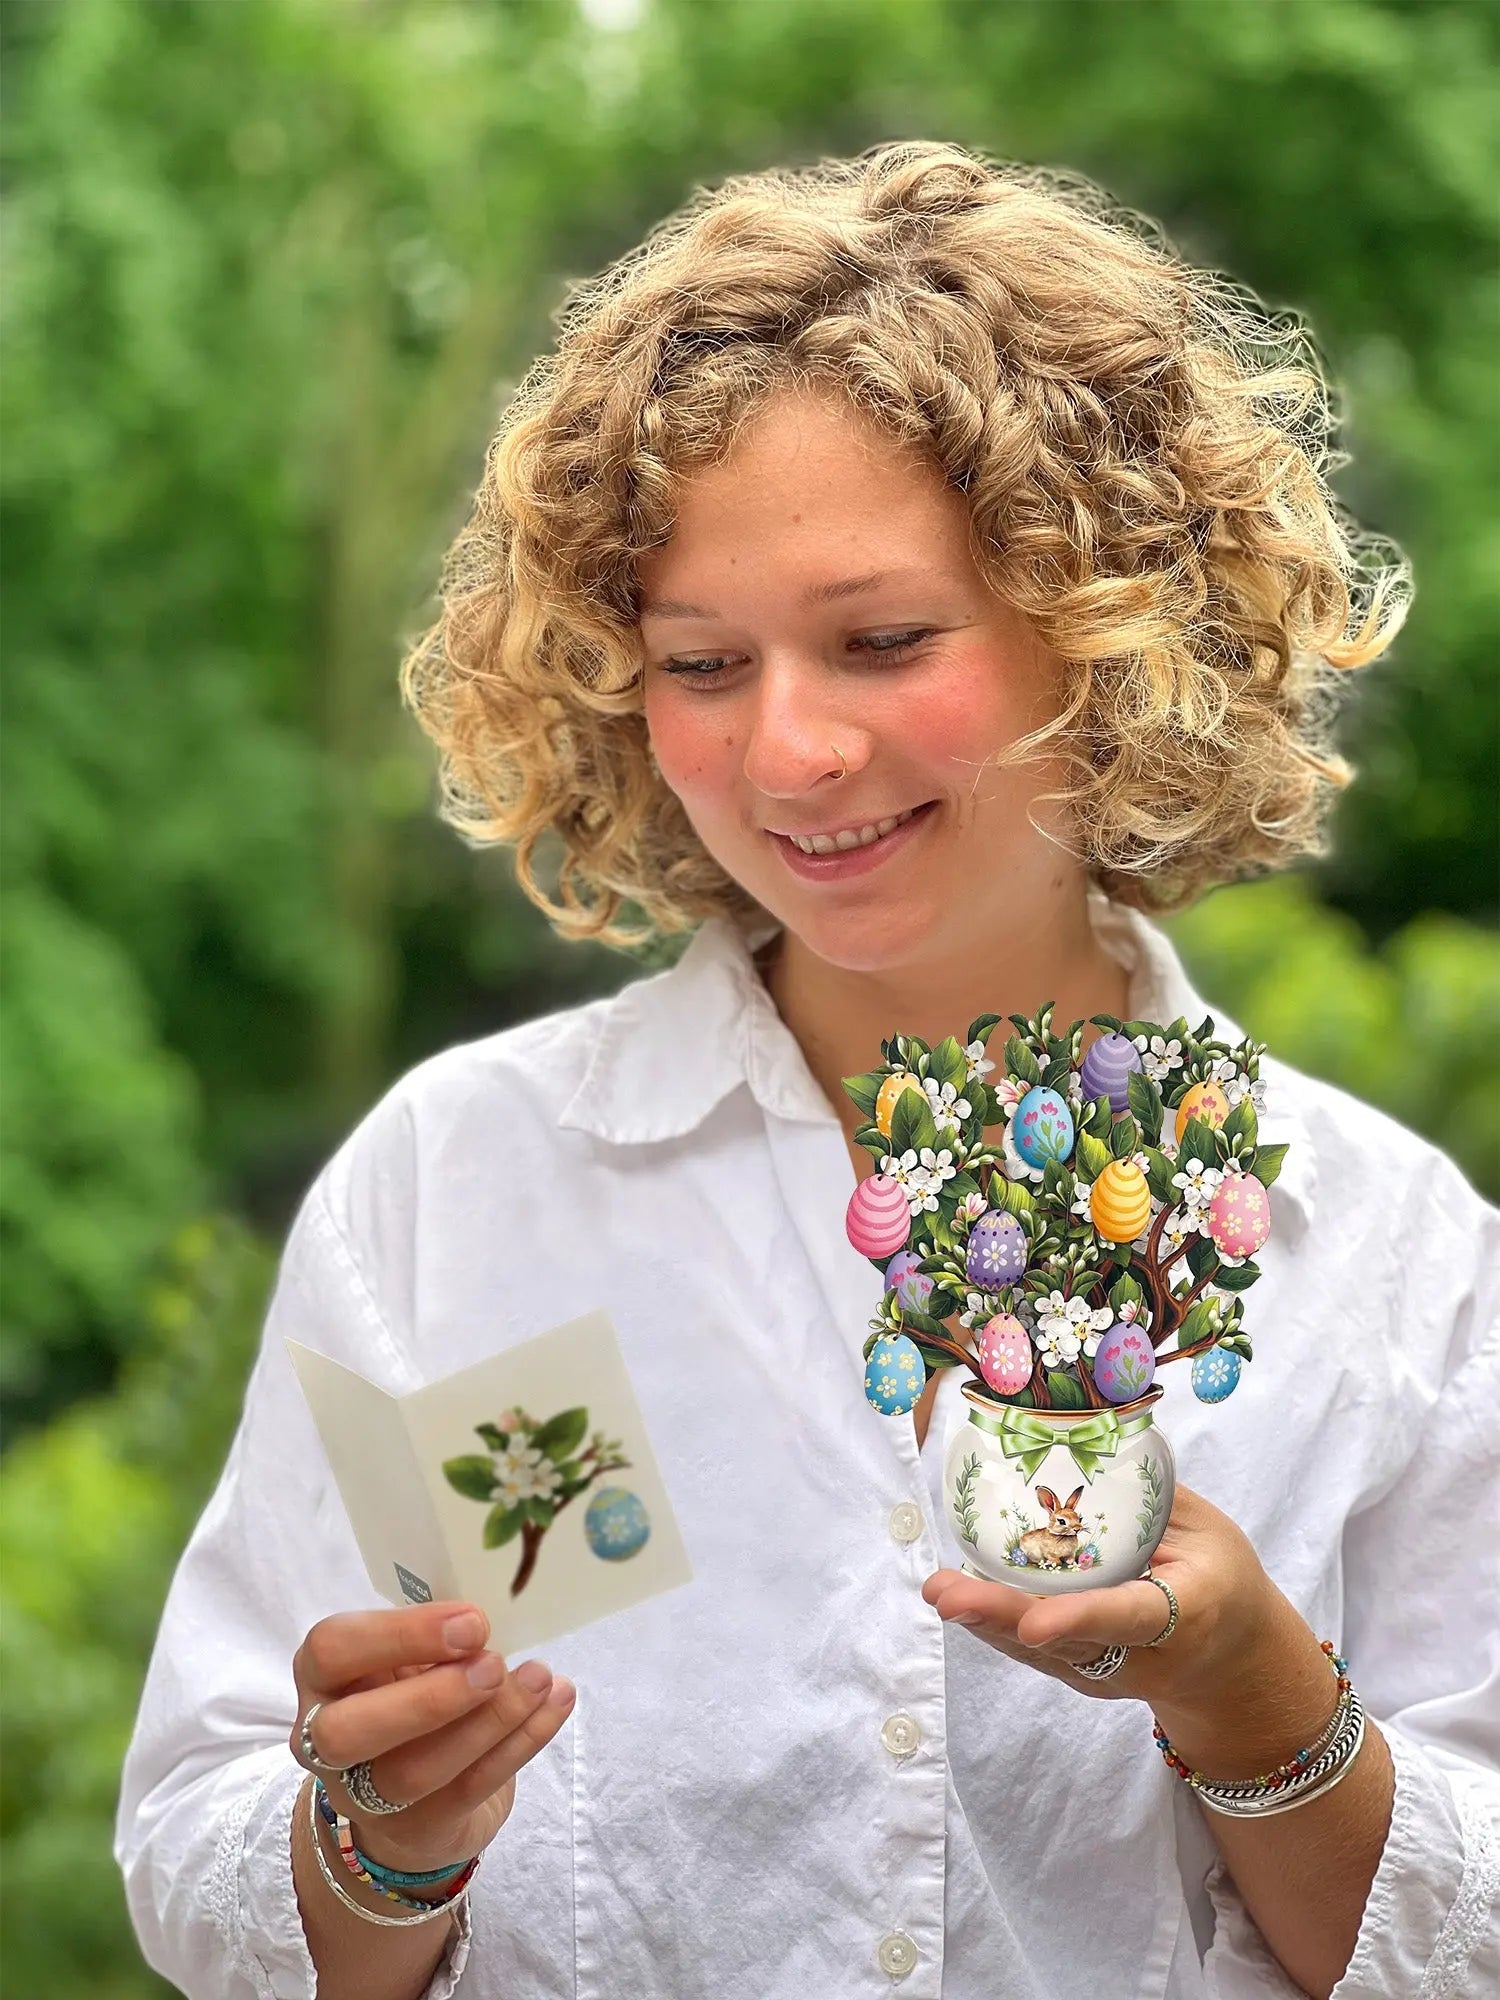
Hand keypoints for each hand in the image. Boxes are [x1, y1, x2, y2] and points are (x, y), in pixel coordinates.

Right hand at [290, 1599, 575, 1873]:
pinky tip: (557, 1703)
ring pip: (415, 1770)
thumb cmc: (411, 1698)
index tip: (472, 1621)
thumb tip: (499, 1601)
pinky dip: (522, 1742)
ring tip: (540, 1679)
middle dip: (429, 1697)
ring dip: (489, 1720)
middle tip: (494, 1665)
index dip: (399, 1635)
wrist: (411, 1805)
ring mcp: (367, 1796)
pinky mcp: (420, 1828)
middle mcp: (326, 1742)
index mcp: (324, 1678)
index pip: (332, 1650)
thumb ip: (434, 1635)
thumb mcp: (407, 1659)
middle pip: (347, 1732)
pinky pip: (471, 1788)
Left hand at [922, 1480, 1280, 1716]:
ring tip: (939, 1590)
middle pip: (1068, 1641)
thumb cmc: (1222, 1579)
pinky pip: (1037, 1652)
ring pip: (1043, 1652)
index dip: (1078, 1618)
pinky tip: (959, 1595)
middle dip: (1003, 1618)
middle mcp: (1142, 1655)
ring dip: (986, 1620)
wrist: (1234, 1663)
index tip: (1033, 1624)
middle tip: (947, 1595)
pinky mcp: (1086, 1675)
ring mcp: (1111, 1672)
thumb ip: (1150, 1496)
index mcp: (1184, 1614)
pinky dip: (997, 1625)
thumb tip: (1090, 1439)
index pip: (1126, 1616)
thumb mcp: (1208, 1531)